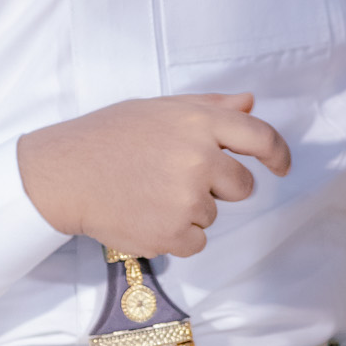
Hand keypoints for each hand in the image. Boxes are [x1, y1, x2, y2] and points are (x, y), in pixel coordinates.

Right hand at [18, 93, 290, 259]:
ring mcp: (187, 199)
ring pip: (214, 215)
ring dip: (190, 210)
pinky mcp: (172, 234)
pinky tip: (146, 214)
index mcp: (199, 123)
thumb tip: (249, 103)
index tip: (280, 166)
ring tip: (150, 193)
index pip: (260, 137)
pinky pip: (196, 242)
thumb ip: (209, 106)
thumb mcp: (159, 108)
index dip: (278, 154)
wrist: (65, 173)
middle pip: (242, 186)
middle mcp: (199, 159)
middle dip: (221, 187)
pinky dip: (176, 235)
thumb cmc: (109, 136)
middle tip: (178, 178)